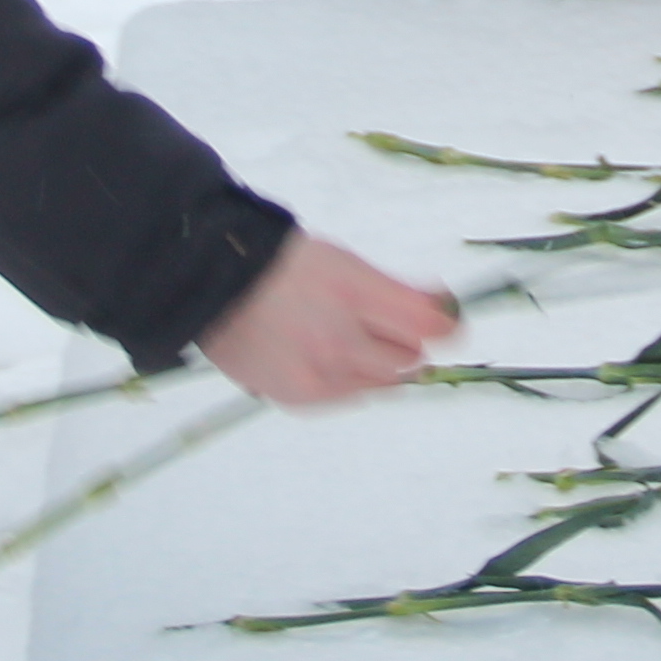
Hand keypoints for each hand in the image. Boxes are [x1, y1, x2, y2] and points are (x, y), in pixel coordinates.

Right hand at [197, 231, 458, 408]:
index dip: (448, 323)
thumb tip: (446, 312)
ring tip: (342, 336)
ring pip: (384, 383)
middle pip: (410, 358)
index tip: (447, 319)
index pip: (429, 326)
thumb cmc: (284, 266)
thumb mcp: (345, 262)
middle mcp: (339, 339)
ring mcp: (319, 375)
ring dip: (377, 363)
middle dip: (402, 340)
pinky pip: (351, 396)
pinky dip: (349, 380)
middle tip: (377, 320)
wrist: (212, 287)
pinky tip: (322, 355)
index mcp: (353, 292)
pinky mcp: (301, 398)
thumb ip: (396, 292)